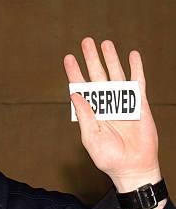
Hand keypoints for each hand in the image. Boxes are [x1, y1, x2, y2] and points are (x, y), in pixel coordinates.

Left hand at [64, 38, 160, 194]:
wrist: (132, 166)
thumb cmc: (109, 158)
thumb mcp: (91, 138)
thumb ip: (85, 116)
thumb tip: (75, 94)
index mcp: (92, 113)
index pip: (81, 88)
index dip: (75, 73)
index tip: (68, 58)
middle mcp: (106, 105)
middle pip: (97, 76)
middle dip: (92, 59)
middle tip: (86, 41)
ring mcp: (123, 103)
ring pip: (116, 75)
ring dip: (110, 59)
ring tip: (104, 43)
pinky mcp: (139, 104)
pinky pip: (138, 82)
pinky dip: (136, 68)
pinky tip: (132, 55)